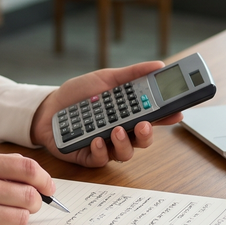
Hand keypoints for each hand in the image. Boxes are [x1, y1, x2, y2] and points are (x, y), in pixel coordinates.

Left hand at [29, 61, 183, 166]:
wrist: (47, 106)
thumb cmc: (77, 94)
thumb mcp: (105, 78)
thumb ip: (132, 74)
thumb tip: (158, 65)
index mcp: (127, 114)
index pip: (153, 117)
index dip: (167, 117)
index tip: (177, 113)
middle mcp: (120, 132)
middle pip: (143, 140)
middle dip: (147, 134)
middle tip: (144, 124)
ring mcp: (106, 145)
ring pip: (126, 153)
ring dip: (124, 143)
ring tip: (116, 130)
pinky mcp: (89, 157)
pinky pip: (101, 159)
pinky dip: (101, 150)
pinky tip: (97, 140)